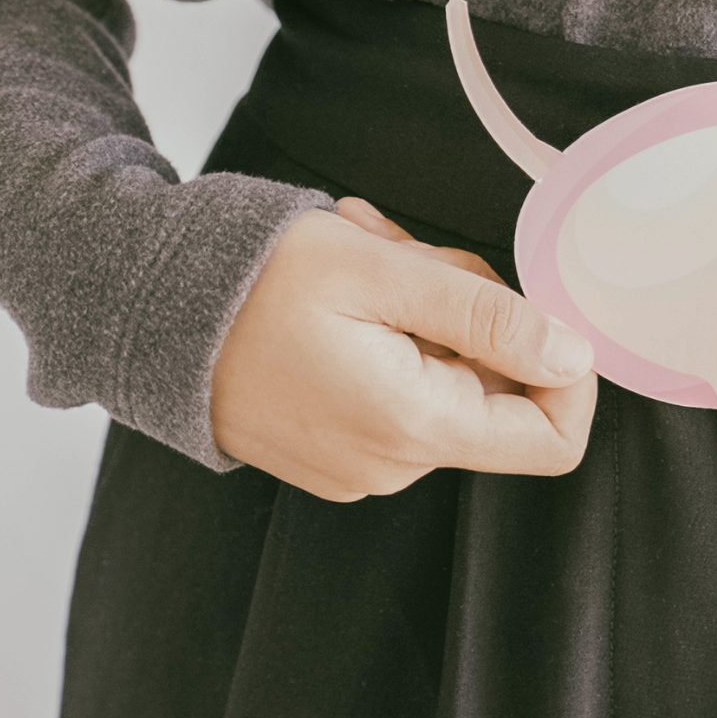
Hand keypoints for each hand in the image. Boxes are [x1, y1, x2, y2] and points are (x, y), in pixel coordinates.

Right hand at [210, 197, 596, 499]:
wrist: (142, 308)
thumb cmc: (251, 282)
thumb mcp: (384, 273)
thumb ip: (488, 315)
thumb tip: (574, 355)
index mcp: (413, 427)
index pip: (552, 440)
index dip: (568, 373)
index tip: (533, 306)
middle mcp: (392, 465)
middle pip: (497, 392)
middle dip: (469, 311)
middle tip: (407, 252)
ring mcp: (361, 465)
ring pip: (449, 379)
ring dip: (425, 310)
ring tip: (365, 258)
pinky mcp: (336, 451)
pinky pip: (402, 390)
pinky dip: (391, 334)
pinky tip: (345, 292)